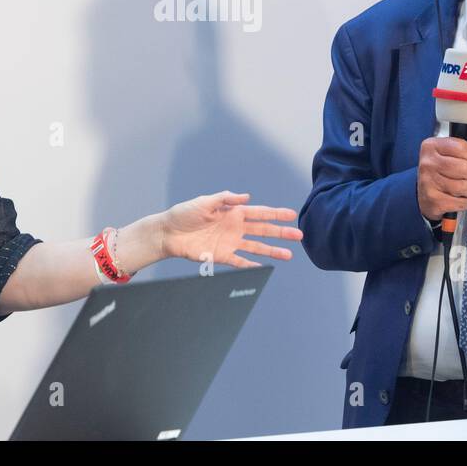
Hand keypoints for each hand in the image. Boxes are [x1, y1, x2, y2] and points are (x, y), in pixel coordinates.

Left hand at [161, 192, 302, 268]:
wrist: (168, 233)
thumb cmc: (184, 214)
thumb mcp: (205, 202)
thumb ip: (225, 199)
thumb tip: (246, 197)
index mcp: (233, 212)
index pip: (259, 213)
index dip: (276, 214)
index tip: (292, 215)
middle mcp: (235, 228)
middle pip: (263, 230)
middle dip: (281, 233)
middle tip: (299, 236)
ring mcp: (229, 243)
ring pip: (256, 247)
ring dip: (272, 251)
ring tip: (288, 255)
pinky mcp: (221, 256)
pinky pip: (240, 262)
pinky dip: (251, 265)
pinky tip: (264, 268)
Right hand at [416, 120, 466, 222]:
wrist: (424, 195)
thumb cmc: (443, 170)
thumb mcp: (456, 152)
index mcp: (431, 145)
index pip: (463, 148)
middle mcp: (427, 162)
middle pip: (465, 168)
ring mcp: (427, 182)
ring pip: (464, 187)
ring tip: (462, 188)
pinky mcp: (432, 200)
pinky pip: (461, 202)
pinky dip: (464, 202)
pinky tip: (456, 198)